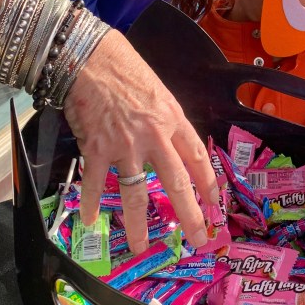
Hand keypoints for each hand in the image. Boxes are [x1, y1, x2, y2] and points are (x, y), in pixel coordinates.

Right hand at [64, 30, 218, 252]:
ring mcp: (125, 146)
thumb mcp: (157, 88)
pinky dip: (92, 204)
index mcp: (172, 119)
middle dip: (189, 215)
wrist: (89, 57)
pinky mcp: (97, 149)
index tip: (215, 202)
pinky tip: (91, 221)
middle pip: (176, 184)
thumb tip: (168, 138)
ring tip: (139, 247)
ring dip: (138, 225)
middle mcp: (154, 137)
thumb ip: (164, 117)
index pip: (197, 157)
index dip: (208, 182)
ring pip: (136, 194)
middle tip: (199, 239)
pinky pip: (95, 184)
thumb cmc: (123, 65)